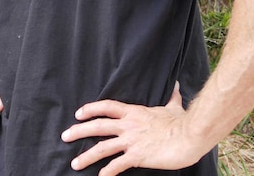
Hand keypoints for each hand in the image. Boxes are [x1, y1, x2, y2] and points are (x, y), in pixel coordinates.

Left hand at [60, 83, 208, 174]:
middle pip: (97, 126)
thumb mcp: (173, 107)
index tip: (78, 113)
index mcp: (134, 112)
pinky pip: (117, 164)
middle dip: (78, 131)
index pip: (106, 107)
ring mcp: (131, 141)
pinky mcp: (137, 156)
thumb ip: (172, 98)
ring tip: (74, 163)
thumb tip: (177, 86)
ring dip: (86, 156)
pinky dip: (107, 172)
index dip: (90, 109)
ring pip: (102, 147)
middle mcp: (128, 125)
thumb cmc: (182, 122)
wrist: (189, 135)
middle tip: (64, 136)